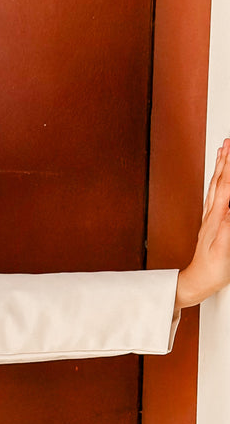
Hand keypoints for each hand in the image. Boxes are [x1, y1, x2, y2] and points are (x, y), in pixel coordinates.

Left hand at [176, 138, 229, 311]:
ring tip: (222, 152)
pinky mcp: (210, 223)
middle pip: (218, 182)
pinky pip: (214, 196)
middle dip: (225, 161)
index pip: (225, 187)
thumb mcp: (224, 251)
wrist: (197, 281)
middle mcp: (211, 215)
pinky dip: (218, 182)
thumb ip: (226, 229)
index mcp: (216, 219)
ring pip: (214, 187)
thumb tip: (229, 210)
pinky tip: (220, 179)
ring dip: (220, 168)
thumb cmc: (211, 270)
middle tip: (228, 142)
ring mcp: (209, 218)